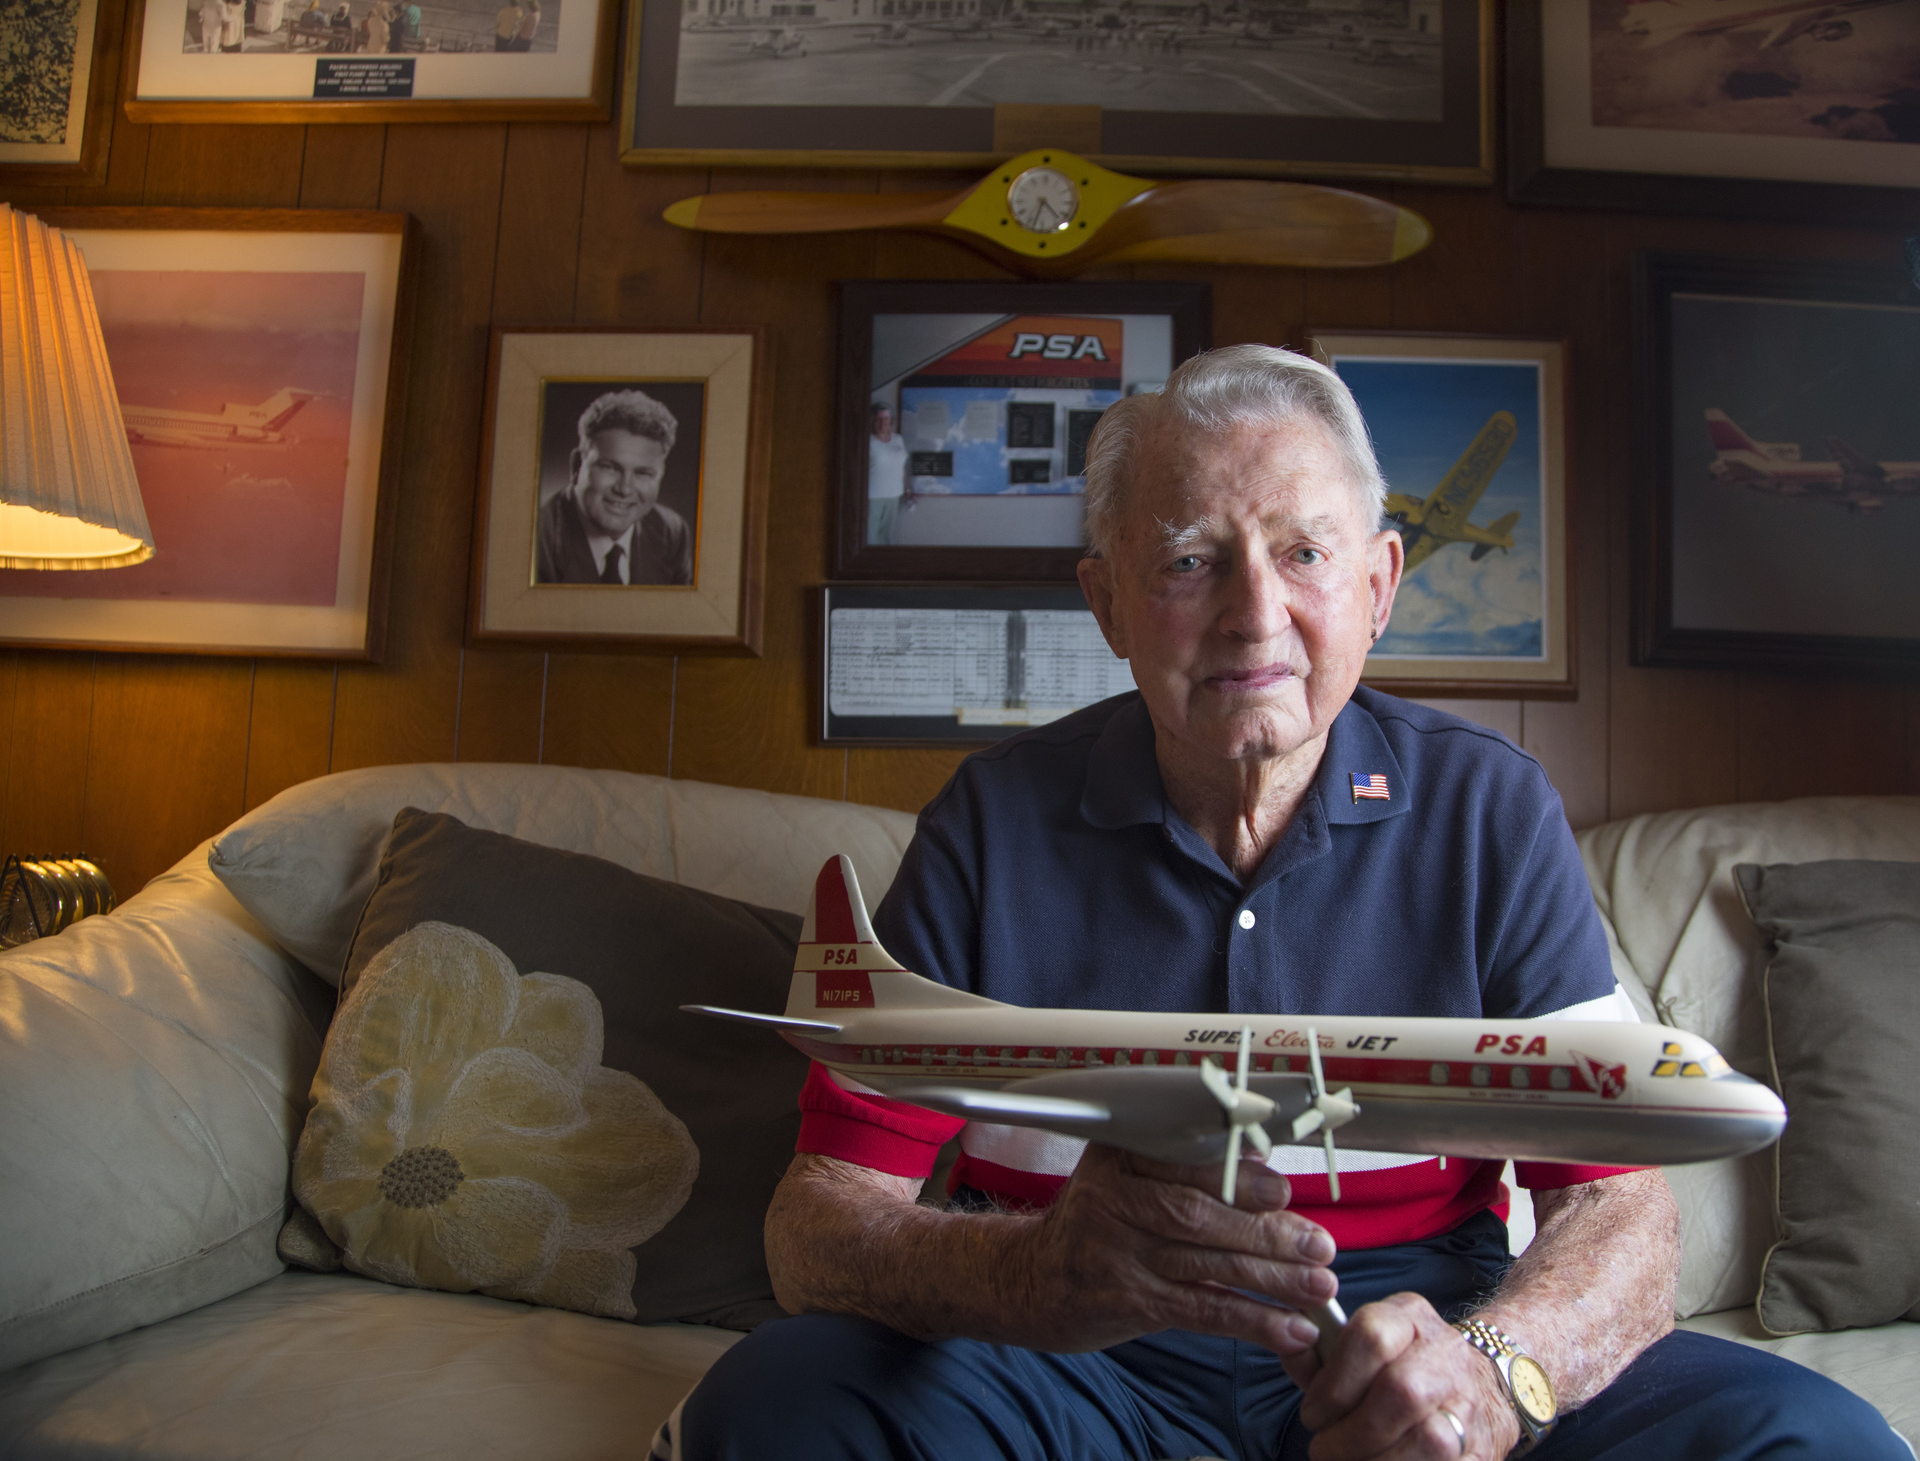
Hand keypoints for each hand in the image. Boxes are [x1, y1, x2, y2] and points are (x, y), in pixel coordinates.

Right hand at [1003, 1143, 1337, 1354]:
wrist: (1030, 1280)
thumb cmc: (1098, 1223)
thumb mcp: (1124, 1179)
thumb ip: (1183, 1174)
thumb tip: (1272, 1180)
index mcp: (1118, 1154)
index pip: (1185, 1159)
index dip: (1239, 1177)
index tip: (1283, 1193)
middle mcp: (1111, 1197)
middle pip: (1199, 1213)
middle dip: (1266, 1231)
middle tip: (1319, 1245)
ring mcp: (1114, 1252)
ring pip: (1205, 1262)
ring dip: (1271, 1277)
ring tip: (1318, 1287)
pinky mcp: (1125, 1300)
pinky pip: (1200, 1309)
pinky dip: (1250, 1320)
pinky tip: (1288, 1330)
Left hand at [1288, 1293, 1518, 1460]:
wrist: (1482, 1383)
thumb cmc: (1397, 1369)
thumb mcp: (1359, 1349)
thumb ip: (1318, 1356)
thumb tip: (1290, 1346)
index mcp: (1409, 1318)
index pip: (1371, 1336)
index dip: (1334, 1384)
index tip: (1312, 1416)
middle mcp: (1445, 1353)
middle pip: (1401, 1391)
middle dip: (1353, 1432)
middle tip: (1324, 1451)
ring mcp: (1469, 1401)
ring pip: (1431, 1439)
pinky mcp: (1483, 1447)